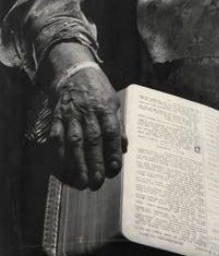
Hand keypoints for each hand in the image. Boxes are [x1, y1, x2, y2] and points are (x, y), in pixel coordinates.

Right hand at [41, 43, 127, 189]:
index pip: (112, 132)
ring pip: (74, 141)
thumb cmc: (98, 90)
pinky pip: (56, 137)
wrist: (75, 72)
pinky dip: (59, 154)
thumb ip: (118, 125)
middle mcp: (89, 111)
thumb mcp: (114, 102)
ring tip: (82, 181)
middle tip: (97, 183)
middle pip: (93, 140)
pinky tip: (63, 168)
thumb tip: (125, 147)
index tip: (114, 169)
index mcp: (106, 107)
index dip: (113, 151)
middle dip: (95, 163)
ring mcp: (71, 114)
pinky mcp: (57, 117)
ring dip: (78, 163)